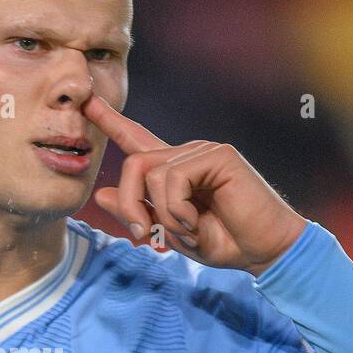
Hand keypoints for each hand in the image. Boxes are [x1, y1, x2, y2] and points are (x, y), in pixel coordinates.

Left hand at [82, 93, 307, 274]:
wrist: (264, 250)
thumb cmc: (224, 242)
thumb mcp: (169, 233)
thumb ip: (136, 213)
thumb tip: (99, 195)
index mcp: (173, 171)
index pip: (136, 139)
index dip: (111, 121)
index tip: (87, 102)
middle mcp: (185, 155)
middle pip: (133, 164)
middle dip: (129, 204)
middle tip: (143, 235)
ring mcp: (202, 151)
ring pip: (149, 172)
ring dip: (162, 214)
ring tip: (188, 231)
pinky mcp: (217, 155)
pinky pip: (173, 178)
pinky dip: (178, 210)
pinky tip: (198, 222)